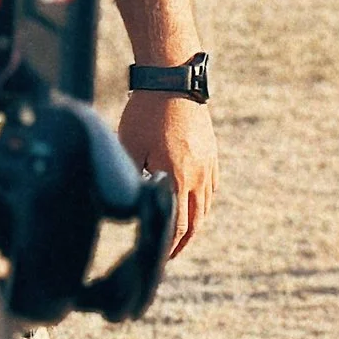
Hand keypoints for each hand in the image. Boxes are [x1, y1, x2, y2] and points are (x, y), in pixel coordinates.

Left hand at [119, 90, 217, 256]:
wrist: (174, 79)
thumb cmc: (146, 112)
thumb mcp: (130, 147)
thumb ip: (131, 178)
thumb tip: (127, 203)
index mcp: (176, 176)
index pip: (177, 226)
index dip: (169, 247)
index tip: (159, 259)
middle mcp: (197, 175)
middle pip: (195, 222)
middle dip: (183, 243)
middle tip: (170, 255)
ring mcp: (208, 165)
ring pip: (205, 206)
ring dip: (194, 225)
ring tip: (181, 236)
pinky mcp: (211, 154)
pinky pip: (211, 188)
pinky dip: (202, 203)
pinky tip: (193, 206)